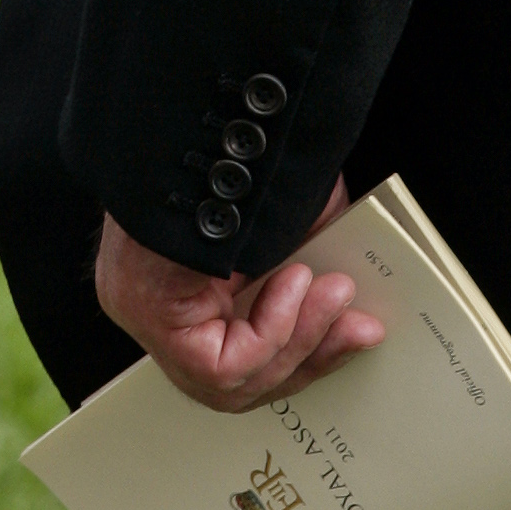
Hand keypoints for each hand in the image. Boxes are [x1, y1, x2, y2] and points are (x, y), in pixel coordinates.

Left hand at [94, 181, 386, 412]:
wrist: (208, 129)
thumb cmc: (239, 163)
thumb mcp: (287, 220)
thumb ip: (309, 259)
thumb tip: (346, 298)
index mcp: (178, 285)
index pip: (238, 353)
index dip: (303, 349)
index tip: (359, 330)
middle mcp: (156, 307)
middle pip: (239, 377)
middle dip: (312, 352)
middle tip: (363, 326)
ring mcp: (148, 319)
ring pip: (234, 380)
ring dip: (300, 338)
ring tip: (334, 291)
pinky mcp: (151, 322)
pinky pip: (223, 366)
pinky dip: (272, 331)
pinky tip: (291, 283)